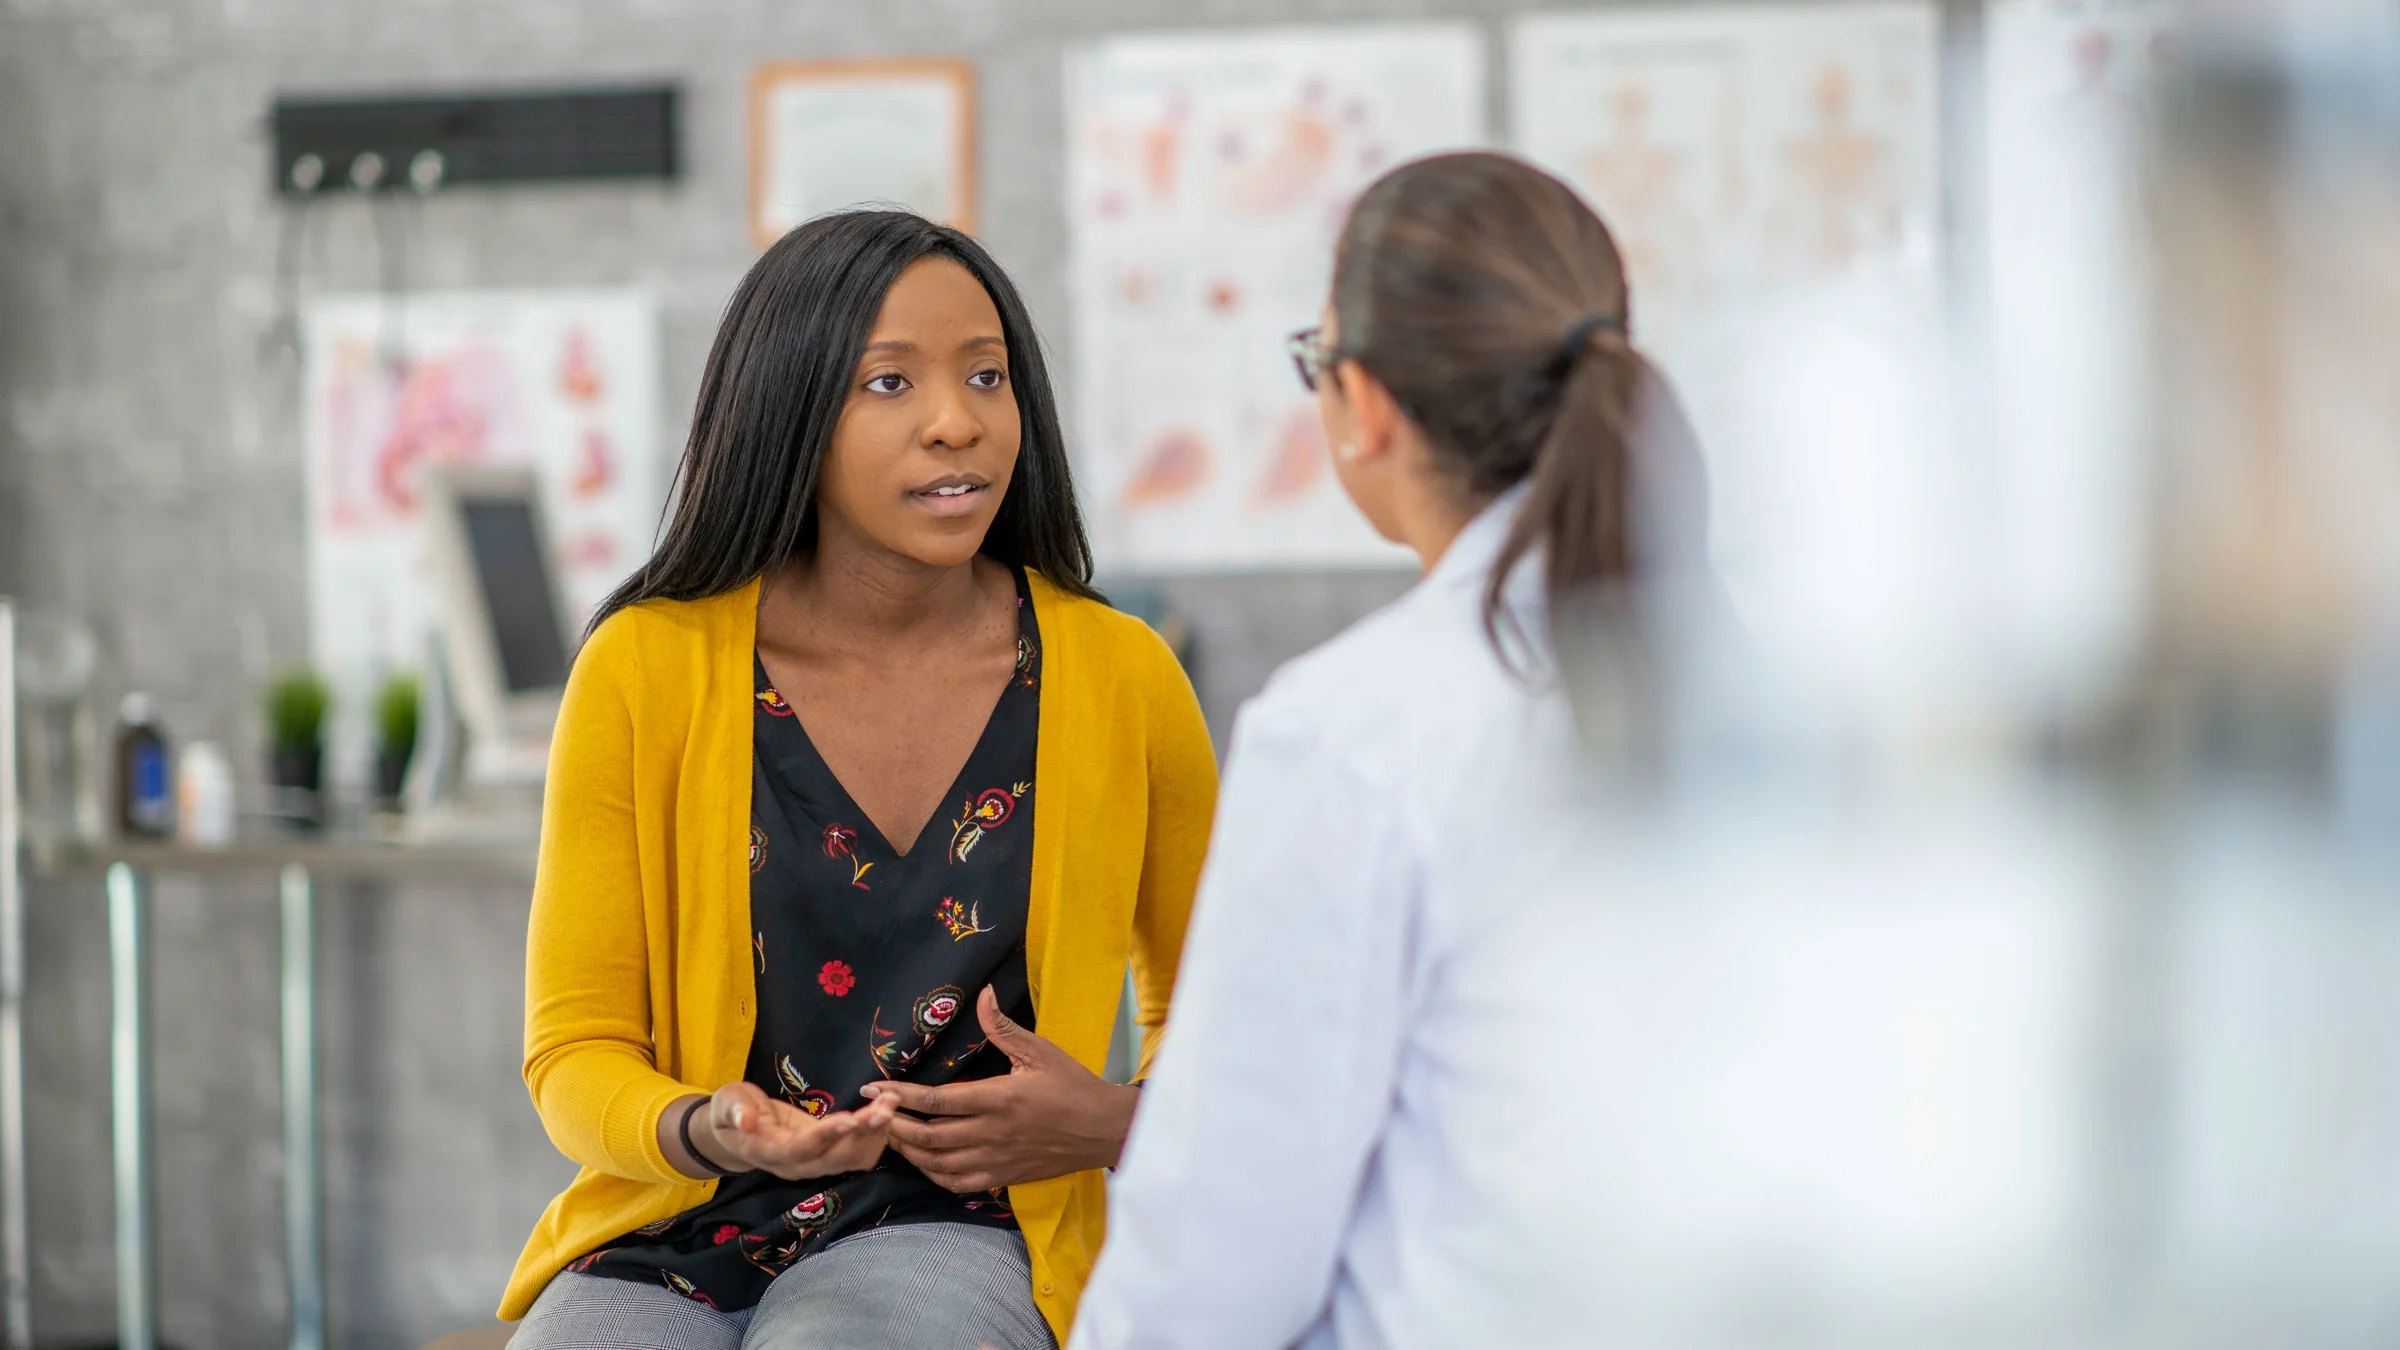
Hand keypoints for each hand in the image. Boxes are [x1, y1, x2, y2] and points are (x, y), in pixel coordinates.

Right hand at [691, 1081, 897, 1180]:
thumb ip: (734, 1111)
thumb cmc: (731, 1112)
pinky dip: (876, 1136)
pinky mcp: (828, 1156)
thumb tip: (745, 1120)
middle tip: (887, 1106)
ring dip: (876, 1133)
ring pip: (853, 1159)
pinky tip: (886, 1111)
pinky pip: (859, 1155)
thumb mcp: (725, 1104)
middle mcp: (797, 1165)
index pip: (801, 1149)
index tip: (851, 1118)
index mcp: (770, 1152)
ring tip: (892, 1102)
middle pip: (836, 1157)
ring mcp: (815, 1164)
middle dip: (864, 1133)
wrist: (736, 1134)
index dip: (827, 1136)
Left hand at [862, 987, 1139, 1192]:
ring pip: (938, 1164)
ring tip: (891, 1135)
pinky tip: (924, 1162)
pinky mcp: (1003, 1176)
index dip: (901, 1096)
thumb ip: (1002, 1027)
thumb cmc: (1072, 1085)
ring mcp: (996, 1159)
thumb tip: (981, 995)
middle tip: (874, 1113)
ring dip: (909, 1151)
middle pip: (928, 1136)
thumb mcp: (1039, 1050)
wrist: (1103, 1129)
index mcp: (999, 1098)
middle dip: (894, 1125)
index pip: (937, 1100)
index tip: (873, 1088)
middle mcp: (992, 1133)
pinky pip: (959, 1183)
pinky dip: (934, 1175)